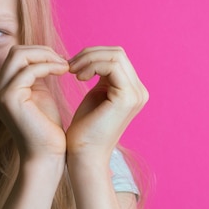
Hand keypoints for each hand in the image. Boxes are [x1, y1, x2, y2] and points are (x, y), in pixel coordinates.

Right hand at [0, 45, 69, 160]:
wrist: (46, 156)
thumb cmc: (46, 129)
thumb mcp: (39, 95)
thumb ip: (36, 75)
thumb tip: (44, 55)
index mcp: (0, 89)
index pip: (16, 57)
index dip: (38, 53)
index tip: (60, 61)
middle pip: (15, 52)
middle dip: (42, 51)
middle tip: (63, 60)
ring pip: (19, 56)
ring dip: (46, 56)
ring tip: (65, 66)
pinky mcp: (9, 98)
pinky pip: (29, 70)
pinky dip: (48, 66)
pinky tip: (63, 72)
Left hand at [66, 46, 147, 160]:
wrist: (83, 154)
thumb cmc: (85, 128)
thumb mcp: (96, 94)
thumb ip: (101, 75)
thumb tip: (95, 54)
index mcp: (132, 90)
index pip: (116, 57)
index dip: (93, 55)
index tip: (71, 65)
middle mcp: (139, 91)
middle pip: (117, 53)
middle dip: (90, 54)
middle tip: (69, 65)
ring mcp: (136, 94)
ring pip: (115, 56)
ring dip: (89, 59)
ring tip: (72, 71)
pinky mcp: (128, 97)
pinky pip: (111, 66)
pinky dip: (92, 65)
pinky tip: (78, 77)